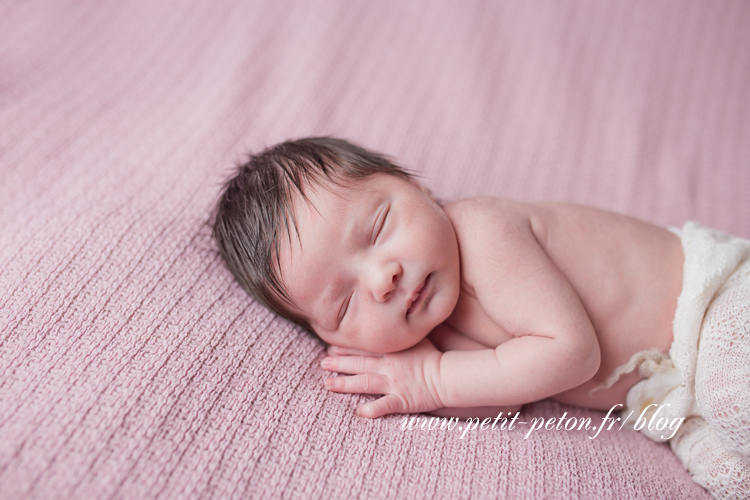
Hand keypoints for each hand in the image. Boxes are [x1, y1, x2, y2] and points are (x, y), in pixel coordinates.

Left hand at [321, 339, 444, 417]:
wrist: (448, 374)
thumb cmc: (434, 356)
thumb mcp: (416, 339)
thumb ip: (400, 334)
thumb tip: (390, 322)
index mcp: (391, 352)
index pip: (364, 348)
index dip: (346, 348)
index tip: (330, 347)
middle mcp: (389, 366)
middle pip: (359, 364)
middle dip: (339, 364)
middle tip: (322, 363)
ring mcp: (394, 384)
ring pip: (365, 383)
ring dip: (345, 384)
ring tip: (328, 385)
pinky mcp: (402, 400)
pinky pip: (384, 405)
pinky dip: (371, 409)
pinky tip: (358, 412)